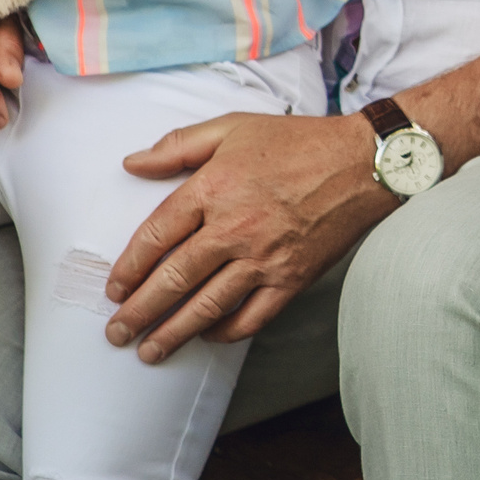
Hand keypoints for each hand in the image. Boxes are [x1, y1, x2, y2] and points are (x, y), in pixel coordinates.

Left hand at [105, 112, 391, 360]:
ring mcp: (264, 257)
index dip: (129, 266)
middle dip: (140, 312)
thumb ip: (179, 145)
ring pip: (207, 306)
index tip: (114, 288)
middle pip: (174, 278)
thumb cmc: (299, 142)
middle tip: (117, 332)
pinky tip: (209, 338)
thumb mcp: (234, 127)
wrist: (364, 162)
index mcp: (214, 188)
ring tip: (150, 351)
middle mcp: (234, 227)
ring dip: (174, 333)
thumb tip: (132, 164)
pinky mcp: (292, 278)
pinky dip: (227, 333)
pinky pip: (252, 317)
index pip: (156, 235)